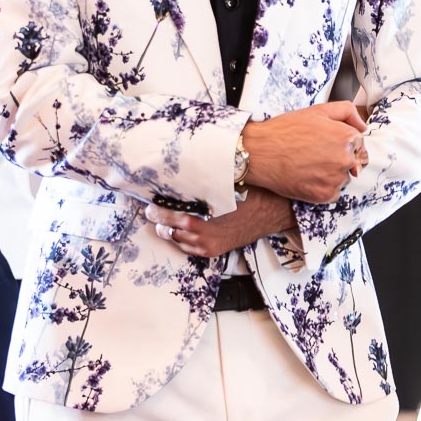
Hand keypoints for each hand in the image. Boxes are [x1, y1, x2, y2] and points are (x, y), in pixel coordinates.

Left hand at [145, 186, 296, 257]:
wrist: (271, 214)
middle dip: (160, 221)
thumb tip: (184, 169)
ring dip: (169, 230)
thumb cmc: (249, 195)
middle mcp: (205, 237)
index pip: (173, 218)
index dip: (159, 212)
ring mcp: (209, 246)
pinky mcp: (214, 251)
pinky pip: (190, 249)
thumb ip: (203, 184)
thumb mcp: (225, 185)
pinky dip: (181, 239)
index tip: (149, 205)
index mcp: (206, 220)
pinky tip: (178, 230)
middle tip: (151, 211)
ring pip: (179, 242)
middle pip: (171, 232)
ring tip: (161, 220)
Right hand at [242, 102, 368, 203]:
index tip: (327, 144)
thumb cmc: (285, 131)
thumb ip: (346, 112)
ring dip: (331, 173)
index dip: (342, 142)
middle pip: (353, 162)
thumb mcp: (317, 110)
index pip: (359, 144)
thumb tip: (362, 126)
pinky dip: (322, 187)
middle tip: (315, 154)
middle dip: (338, 158)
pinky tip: (307, 176)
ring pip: (343, 178)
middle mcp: (345, 160)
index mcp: (347, 138)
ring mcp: (335, 179)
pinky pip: (333, 192)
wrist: (260, 153)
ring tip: (309, 164)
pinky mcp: (324, 195)